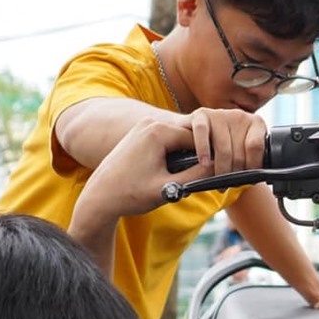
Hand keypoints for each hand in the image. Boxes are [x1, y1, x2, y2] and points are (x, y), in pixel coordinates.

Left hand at [77, 120, 209, 219]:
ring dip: (187, 155)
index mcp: (159, 132)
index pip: (198, 139)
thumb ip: (197, 176)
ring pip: (179, 138)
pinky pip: (168, 139)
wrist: (100, 196)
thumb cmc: (131, 194)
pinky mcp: (141, 133)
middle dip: (198, 155)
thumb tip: (219, 167)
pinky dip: (175, 154)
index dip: (210, 157)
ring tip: (188, 177)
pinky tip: (175, 172)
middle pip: (189, 136)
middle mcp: (151, 123)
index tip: (215, 174)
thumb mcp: (169, 188)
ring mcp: (145, 126)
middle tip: (203, 177)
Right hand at [187, 107, 267, 173]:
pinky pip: (202, 133)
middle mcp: (240, 115)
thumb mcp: (243, 150)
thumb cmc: (224, 145)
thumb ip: (252, 159)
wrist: (194, 130)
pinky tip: (204, 163)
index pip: (256, 147)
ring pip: (223, 149)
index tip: (246, 179)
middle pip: (239, 153)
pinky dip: (203, 151)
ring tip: (218, 181)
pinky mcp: (200, 115)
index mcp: (256, 123)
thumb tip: (255, 177)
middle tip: (229, 185)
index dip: (251, 167)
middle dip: (234, 174)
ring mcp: (220, 114)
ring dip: (220, 170)